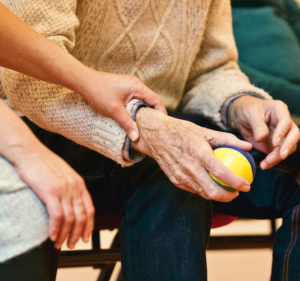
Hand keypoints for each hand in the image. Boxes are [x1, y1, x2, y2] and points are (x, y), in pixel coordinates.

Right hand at [11, 141, 94, 249]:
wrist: (29, 152)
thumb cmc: (44, 163)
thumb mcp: (64, 174)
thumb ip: (70, 188)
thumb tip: (71, 203)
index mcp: (79, 183)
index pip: (90, 209)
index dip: (89, 226)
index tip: (85, 237)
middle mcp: (75, 187)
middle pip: (82, 216)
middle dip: (78, 234)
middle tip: (72, 244)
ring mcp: (63, 189)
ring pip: (70, 218)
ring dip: (65, 235)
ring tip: (60, 244)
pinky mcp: (50, 191)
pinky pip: (57, 215)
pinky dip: (56, 229)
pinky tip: (52, 236)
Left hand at [78, 71, 166, 140]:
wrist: (83, 81)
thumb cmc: (98, 92)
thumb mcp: (114, 110)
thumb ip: (127, 123)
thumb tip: (136, 137)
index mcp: (137, 87)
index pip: (156, 100)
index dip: (161, 112)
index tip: (162, 125)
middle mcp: (136, 84)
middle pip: (151, 100)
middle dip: (154, 113)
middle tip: (154, 127)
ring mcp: (129, 86)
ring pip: (142, 100)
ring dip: (144, 111)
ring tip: (145, 125)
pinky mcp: (123, 88)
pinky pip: (135, 99)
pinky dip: (137, 108)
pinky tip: (133, 117)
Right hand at [131, 108, 251, 201]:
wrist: (156, 135)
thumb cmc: (181, 131)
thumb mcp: (205, 131)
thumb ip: (227, 139)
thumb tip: (247, 146)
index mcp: (199, 152)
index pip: (221, 173)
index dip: (237, 182)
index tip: (246, 185)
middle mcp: (189, 167)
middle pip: (212, 191)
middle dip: (228, 196)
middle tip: (236, 192)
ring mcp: (180, 175)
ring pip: (203, 193)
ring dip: (216, 195)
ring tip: (224, 189)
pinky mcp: (175, 180)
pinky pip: (193, 190)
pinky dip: (203, 190)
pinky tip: (208, 183)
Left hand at [229, 96, 299, 169]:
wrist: (242, 117)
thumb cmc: (248, 110)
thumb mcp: (250, 114)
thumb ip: (257, 125)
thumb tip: (262, 138)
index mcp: (279, 110)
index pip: (286, 122)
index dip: (282, 133)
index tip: (274, 143)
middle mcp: (284, 123)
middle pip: (293, 135)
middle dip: (288, 146)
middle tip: (281, 156)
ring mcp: (282, 135)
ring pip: (287, 147)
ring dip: (278, 157)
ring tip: (266, 163)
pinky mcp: (275, 145)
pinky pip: (277, 154)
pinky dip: (272, 161)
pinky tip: (264, 165)